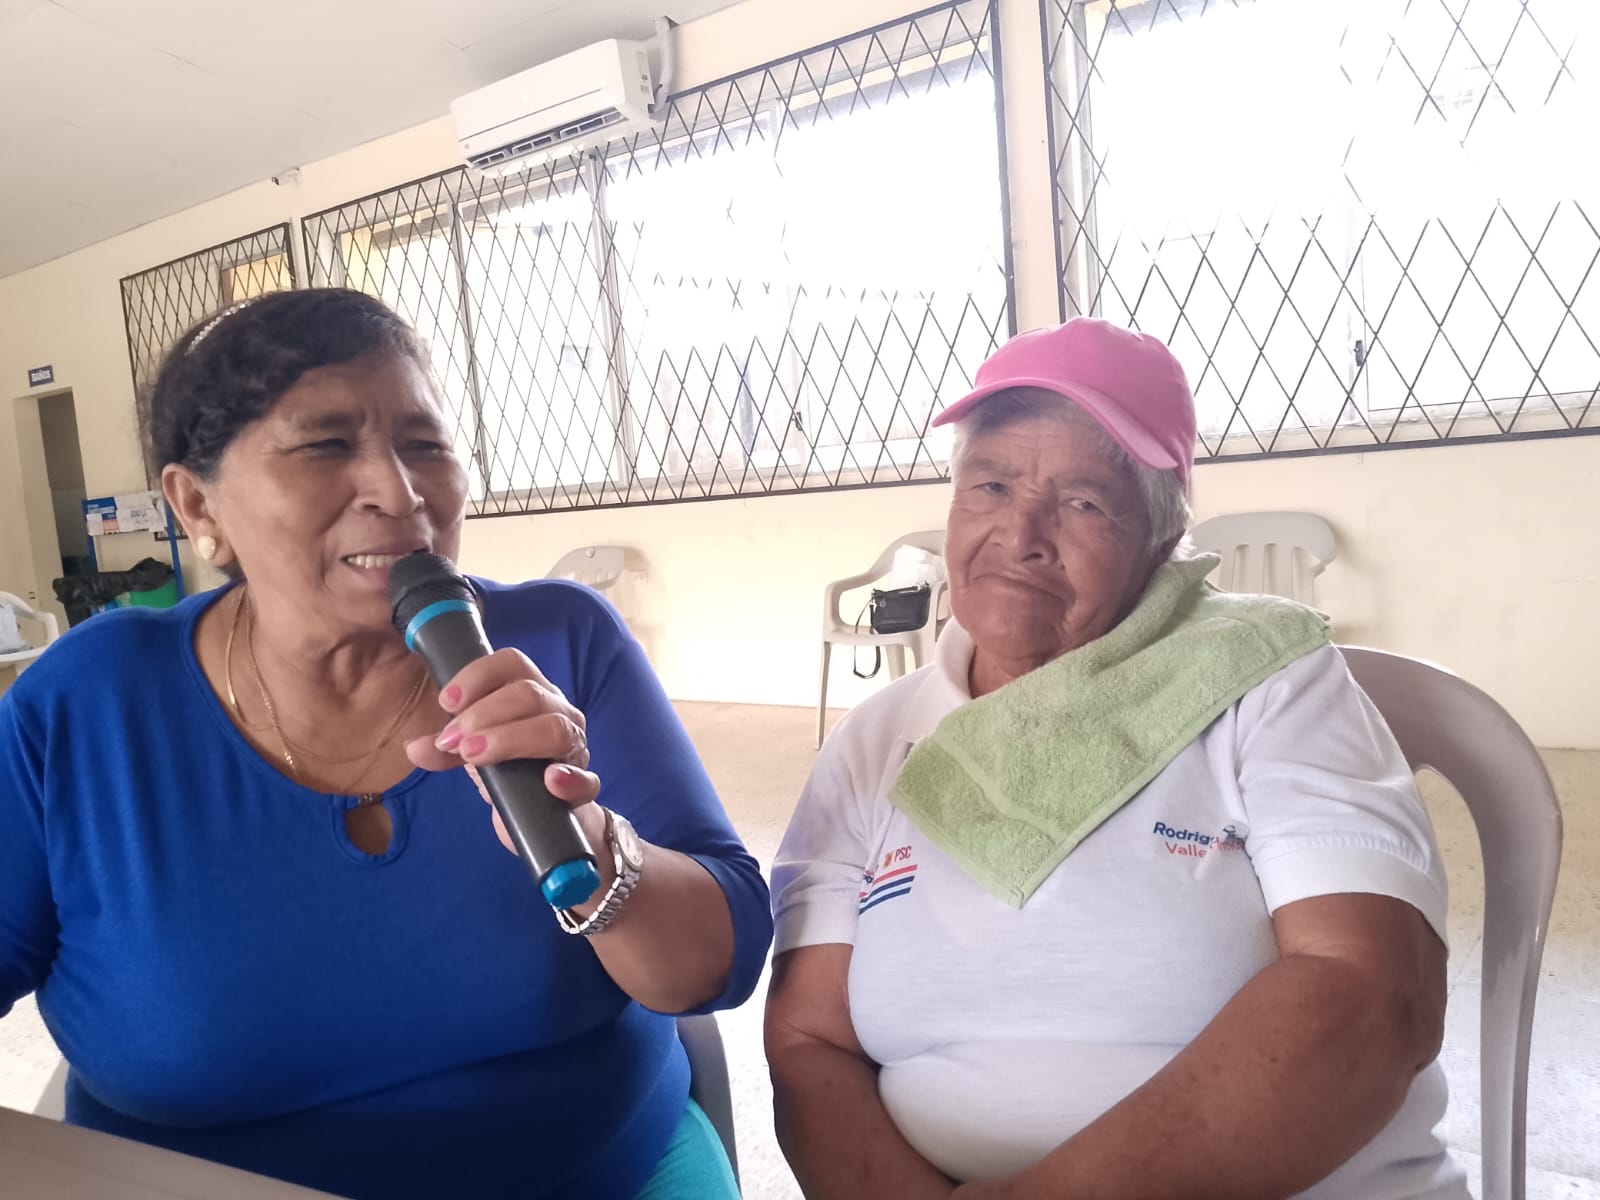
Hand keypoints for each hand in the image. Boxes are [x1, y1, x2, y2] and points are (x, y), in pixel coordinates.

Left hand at [404, 648, 606, 857]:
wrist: (545, 816)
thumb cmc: (511, 772)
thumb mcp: (473, 755)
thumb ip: (444, 749)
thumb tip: (414, 748)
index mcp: (532, 693)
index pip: (513, 663)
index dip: (478, 675)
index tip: (447, 701)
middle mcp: (558, 711)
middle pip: (530, 693)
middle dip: (484, 713)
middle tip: (453, 740)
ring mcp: (575, 748)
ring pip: (555, 728)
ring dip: (510, 738)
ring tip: (473, 756)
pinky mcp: (584, 786)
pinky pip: (586, 779)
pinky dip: (569, 778)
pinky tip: (550, 781)